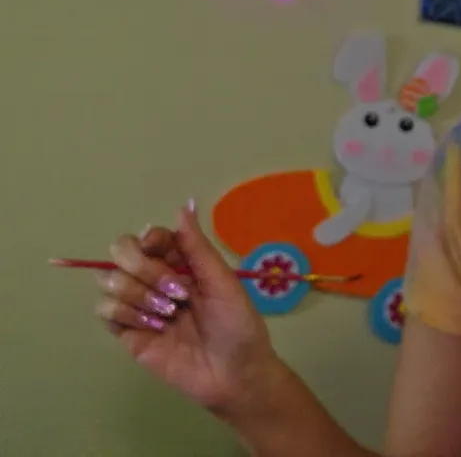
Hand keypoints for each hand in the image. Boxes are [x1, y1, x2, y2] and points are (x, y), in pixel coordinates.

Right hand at [95, 200, 277, 411]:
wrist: (234, 373)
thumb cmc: (237, 325)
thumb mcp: (223, 281)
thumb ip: (197, 246)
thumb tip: (184, 204)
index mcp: (180, 263)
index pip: (148, 236)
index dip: (149, 239)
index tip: (161, 248)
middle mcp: (155, 279)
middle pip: (120, 252)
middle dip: (143, 267)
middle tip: (175, 292)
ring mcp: (138, 305)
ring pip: (108, 280)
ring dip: (138, 294)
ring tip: (170, 315)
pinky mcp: (126, 332)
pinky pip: (105, 309)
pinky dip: (127, 314)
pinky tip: (155, 328)